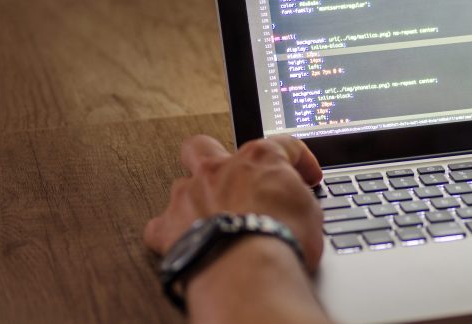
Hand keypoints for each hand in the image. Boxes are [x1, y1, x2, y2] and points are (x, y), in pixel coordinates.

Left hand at [144, 135, 323, 270]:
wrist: (248, 270)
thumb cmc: (280, 239)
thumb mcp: (310, 212)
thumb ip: (298, 198)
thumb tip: (297, 204)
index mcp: (257, 160)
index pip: (282, 145)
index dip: (298, 158)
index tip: (305, 174)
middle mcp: (218, 170)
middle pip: (204, 146)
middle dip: (213, 156)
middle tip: (228, 175)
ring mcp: (189, 196)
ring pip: (180, 185)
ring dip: (194, 199)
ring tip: (211, 220)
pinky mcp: (169, 228)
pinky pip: (161, 226)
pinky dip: (172, 233)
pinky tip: (186, 242)